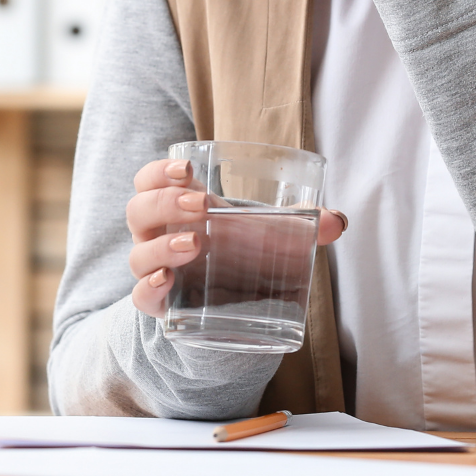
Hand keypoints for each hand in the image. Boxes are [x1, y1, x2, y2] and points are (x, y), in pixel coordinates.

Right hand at [126, 158, 346, 317]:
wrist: (223, 304)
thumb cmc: (236, 252)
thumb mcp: (262, 233)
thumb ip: (298, 225)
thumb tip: (337, 222)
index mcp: (177, 207)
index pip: (150, 180)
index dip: (159, 171)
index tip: (187, 170)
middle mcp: (157, 235)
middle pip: (139, 210)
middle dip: (166, 203)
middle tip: (200, 206)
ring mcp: (155, 270)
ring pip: (137, 254)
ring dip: (160, 247)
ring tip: (193, 245)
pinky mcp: (160, 305)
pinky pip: (140, 298)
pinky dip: (149, 289)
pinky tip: (166, 282)